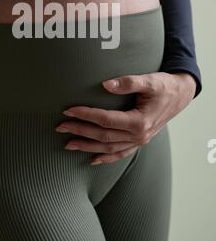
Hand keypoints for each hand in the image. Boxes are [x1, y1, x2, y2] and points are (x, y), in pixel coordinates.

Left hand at [55, 72, 195, 164]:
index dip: (85, 115)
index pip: (106, 120)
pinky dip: (106, 158)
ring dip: (87, 147)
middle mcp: (139, 136)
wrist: (180, 95)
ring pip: (109, 148)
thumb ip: (128, 82)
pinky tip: (93, 160)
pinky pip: (121, 154)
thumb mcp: (150, 80)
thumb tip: (106, 84)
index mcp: (140, 122)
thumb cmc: (164, 86)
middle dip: (80, 131)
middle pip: (103, 136)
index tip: (68, 110)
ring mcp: (140, 141)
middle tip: (60, 126)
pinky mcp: (140, 141)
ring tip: (68, 144)